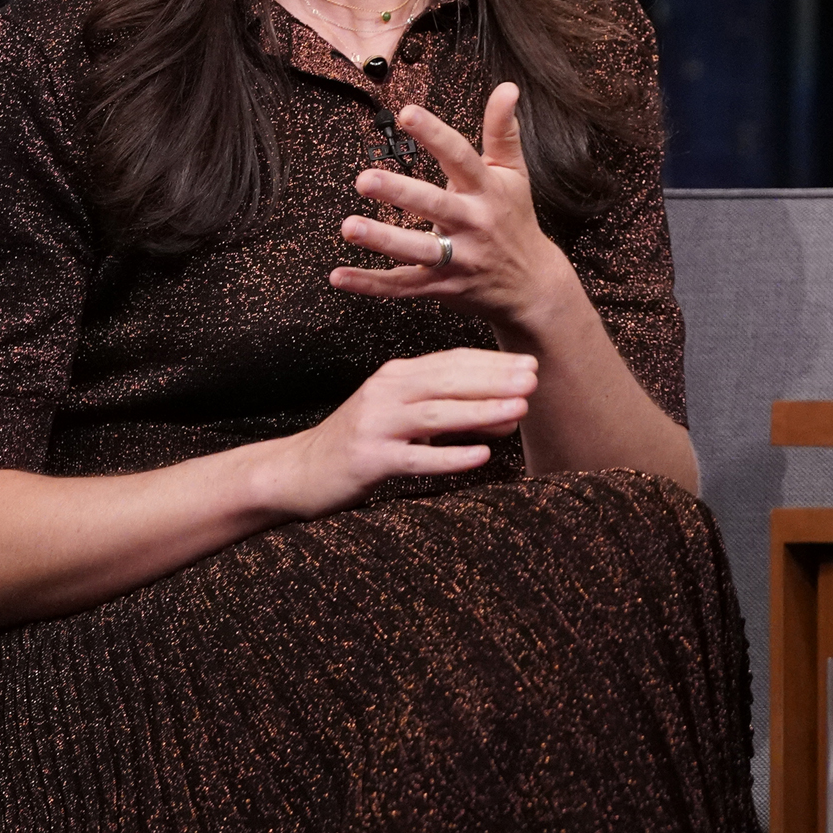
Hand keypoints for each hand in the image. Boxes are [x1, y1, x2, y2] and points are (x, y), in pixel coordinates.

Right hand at [267, 349, 537, 516]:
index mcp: (396, 376)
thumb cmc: (363, 442)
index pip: (451, 362)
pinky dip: (449, 457)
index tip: (530, 365)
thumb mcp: (403, 416)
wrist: (298, 471)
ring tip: (518, 410)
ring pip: (435, 415)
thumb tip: (507, 413)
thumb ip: (449, 411)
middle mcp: (385, 393)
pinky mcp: (368, 460)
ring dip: (480, 411)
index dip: (492, 363)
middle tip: (534, 380)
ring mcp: (375, 426)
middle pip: (447, 382)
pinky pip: (415, 459)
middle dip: (494, 380)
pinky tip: (481, 457)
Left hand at [332, 82, 574, 327]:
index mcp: (487, 191)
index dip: (435, 135)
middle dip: (401, 193)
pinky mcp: (442, 286)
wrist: (532, 285)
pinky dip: (370, 284)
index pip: (461, 158)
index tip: (407, 113)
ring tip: (349, 227)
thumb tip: (507, 87)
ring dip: (383, 240)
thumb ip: (503, 130)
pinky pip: (403, 286)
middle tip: (365, 179)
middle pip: (435, 206)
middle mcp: (473, 224)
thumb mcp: (514, 173)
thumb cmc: (515, 220)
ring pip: (418, 250)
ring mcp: (458, 258)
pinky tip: (338, 276)